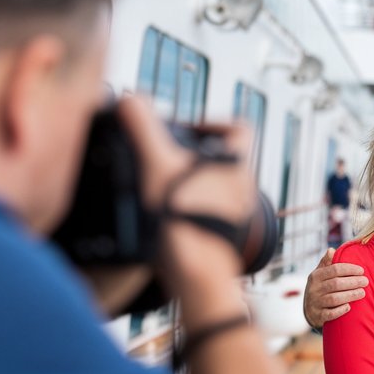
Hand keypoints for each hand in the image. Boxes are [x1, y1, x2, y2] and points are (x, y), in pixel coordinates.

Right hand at [116, 95, 254, 287]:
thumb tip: (130, 100)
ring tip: (162, 185)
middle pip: (225, 158)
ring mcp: (235, 216)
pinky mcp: (223, 239)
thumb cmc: (183, 218)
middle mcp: (243, 190)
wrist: (194, 273)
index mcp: (236, 165)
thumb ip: (142, 126)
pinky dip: (191, 208)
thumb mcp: (156, 163)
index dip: (214, 122)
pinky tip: (165, 214)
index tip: (189, 129)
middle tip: (166, 157)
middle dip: (195, 154)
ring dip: (192, 182)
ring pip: (218, 187)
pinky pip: (210, 214)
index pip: (240, 129)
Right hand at [303, 249, 367, 327]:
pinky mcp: (318, 316)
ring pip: (334, 299)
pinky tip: (349, 307)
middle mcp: (314, 289)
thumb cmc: (319, 288)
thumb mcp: (319, 274)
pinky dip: (340, 310)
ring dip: (350, 295)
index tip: (361, 270)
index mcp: (316, 276)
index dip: (349, 269)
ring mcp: (315, 303)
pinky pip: (330, 314)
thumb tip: (332, 250)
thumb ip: (326, 263)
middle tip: (365, 281)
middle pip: (336, 284)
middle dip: (353, 282)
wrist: (309, 310)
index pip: (334, 269)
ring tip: (362, 293)